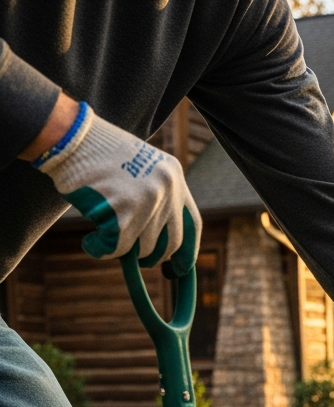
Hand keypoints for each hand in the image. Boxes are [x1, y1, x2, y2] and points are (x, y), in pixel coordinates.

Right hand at [35, 103, 200, 274]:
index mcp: (174, 175)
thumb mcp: (140, 168)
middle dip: (153, 257)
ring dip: (123, 251)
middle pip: (171, 244)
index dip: (187, 252)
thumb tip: (158, 245)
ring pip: (145, 248)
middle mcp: (168, 188)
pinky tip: (91, 243)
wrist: (68, 136)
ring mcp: (149, 199)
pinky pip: (119, 247)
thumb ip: (156, 198)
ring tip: (103, 237)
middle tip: (136, 259)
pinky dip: (102, 250)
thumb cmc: (96, 155)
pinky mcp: (125, 210)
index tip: (179, 269)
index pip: (192, 224)